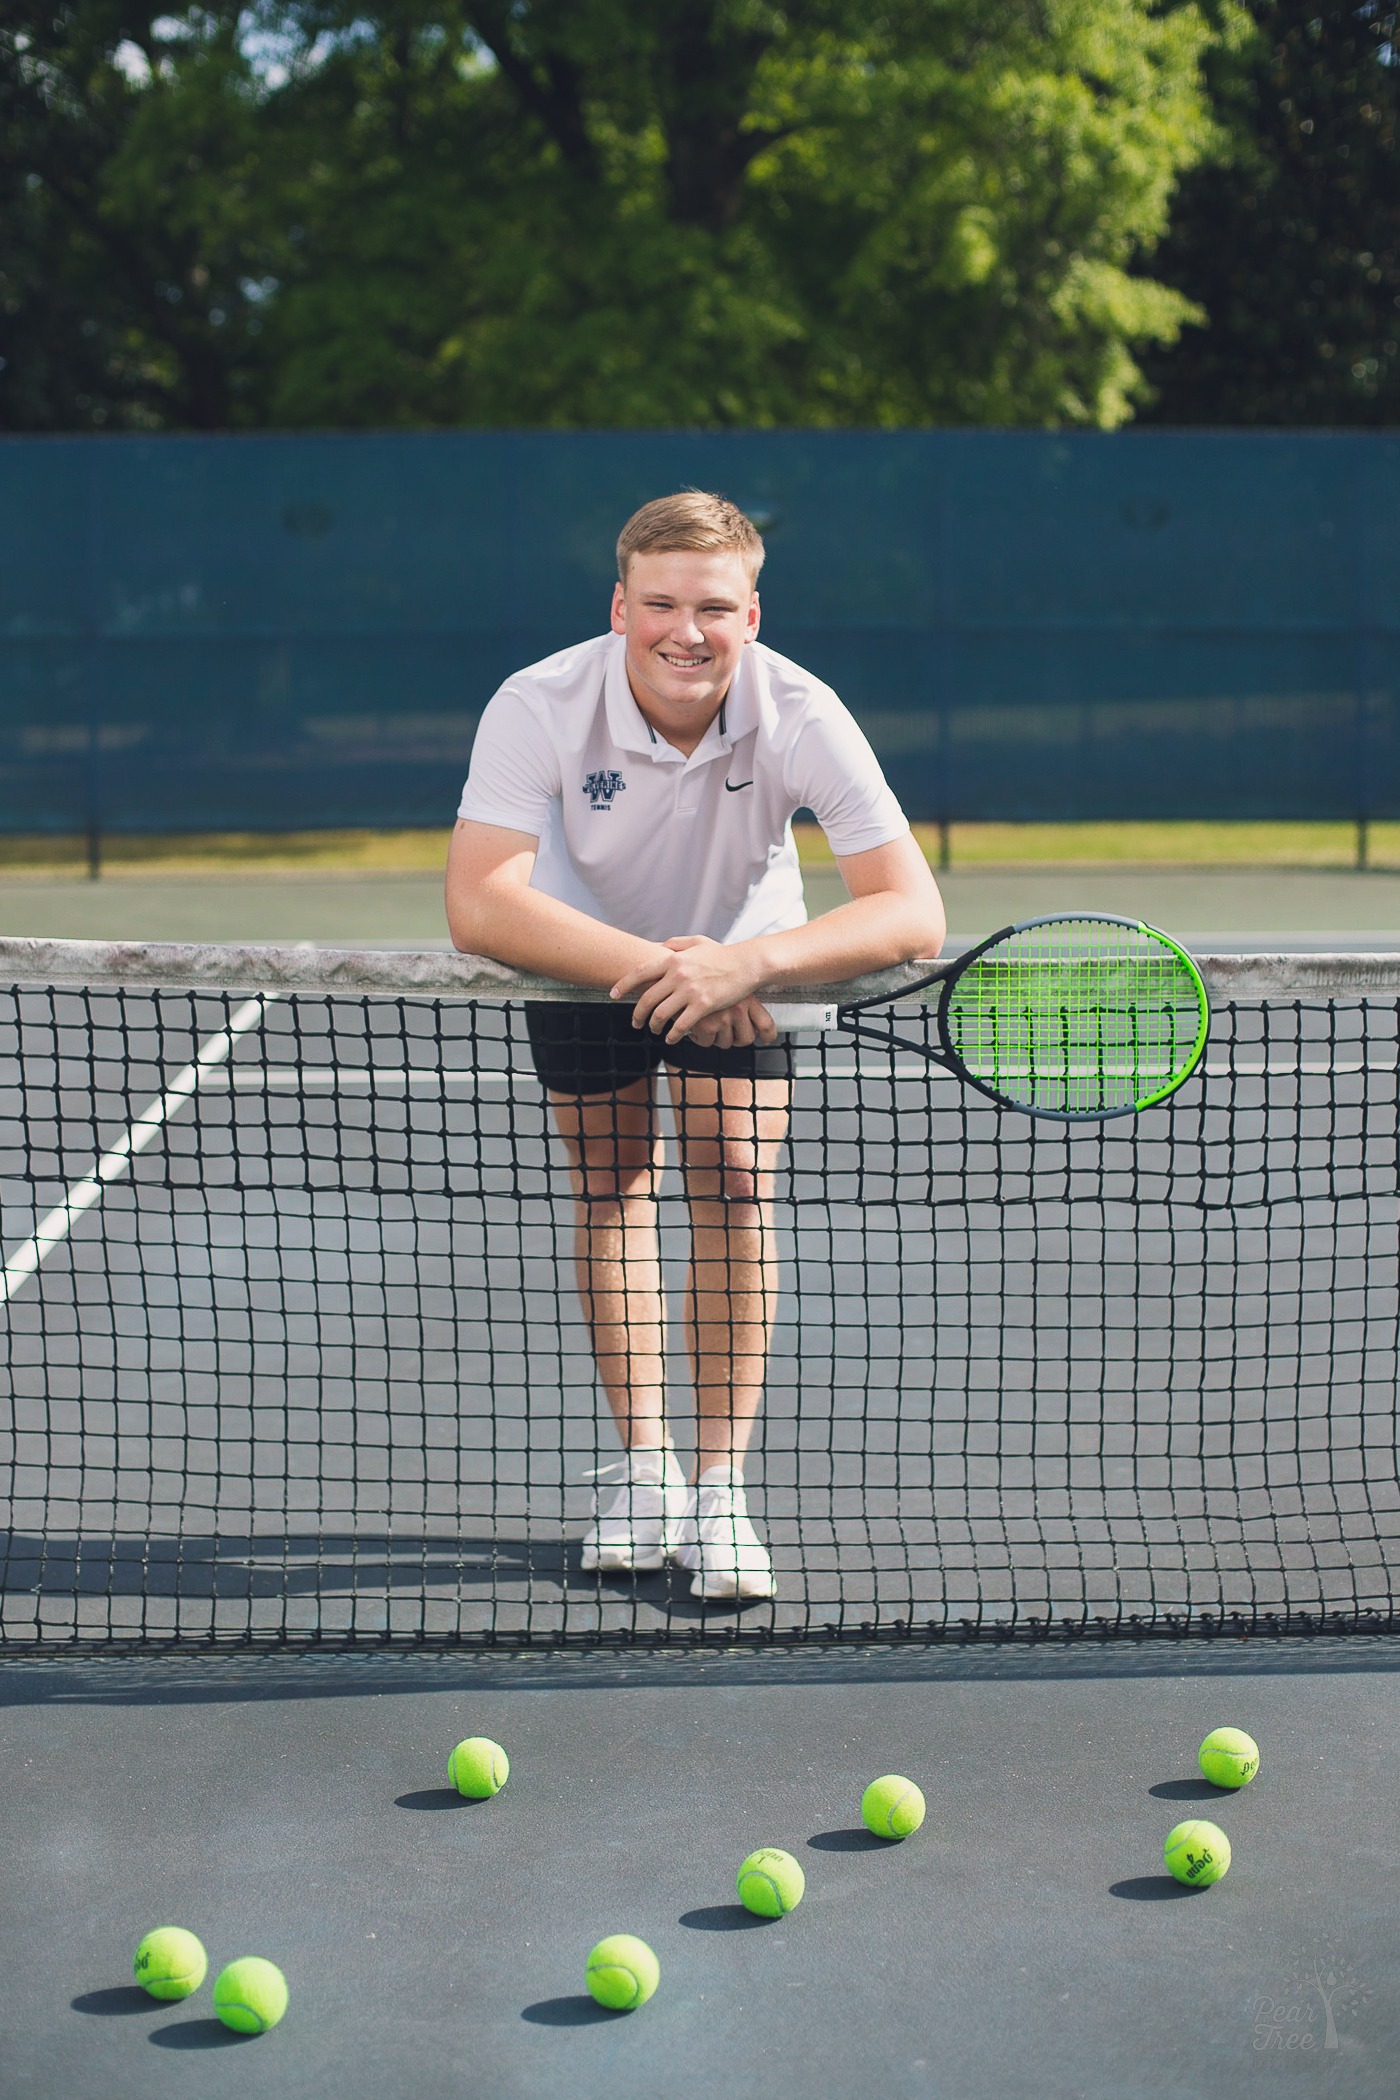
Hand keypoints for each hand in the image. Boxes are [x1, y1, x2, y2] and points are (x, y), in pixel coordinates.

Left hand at [610, 936, 776, 1045]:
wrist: (747, 964)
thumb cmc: (722, 954)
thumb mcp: (697, 942)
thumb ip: (675, 944)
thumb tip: (657, 947)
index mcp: (673, 959)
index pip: (640, 973)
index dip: (623, 986)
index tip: (613, 995)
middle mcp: (677, 975)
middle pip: (647, 999)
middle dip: (638, 1014)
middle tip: (635, 1023)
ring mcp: (690, 991)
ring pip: (661, 1014)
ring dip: (654, 1026)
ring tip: (655, 1030)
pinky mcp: (703, 1005)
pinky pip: (681, 1025)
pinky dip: (673, 1035)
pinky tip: (672, 1038)